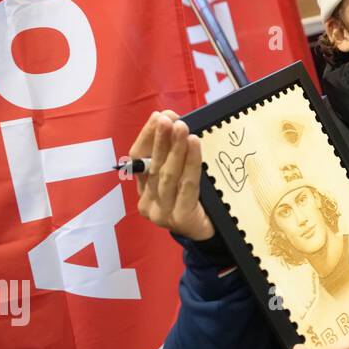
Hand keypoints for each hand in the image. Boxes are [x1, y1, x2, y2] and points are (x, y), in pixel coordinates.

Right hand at [131, 110, 213, 241]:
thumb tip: (175, 121)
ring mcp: (162, 213)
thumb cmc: (196, 201)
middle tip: (167, 118)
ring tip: (182, 128)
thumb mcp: (181, 176)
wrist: (210, 233)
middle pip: (152, 166)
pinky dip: (191, 163)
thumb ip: (176, 154)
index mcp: (143, 190)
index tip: (158, 116)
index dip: (147, 136)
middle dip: (160, 139)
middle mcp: (147, 202)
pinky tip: (195, 145)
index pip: (138, 159)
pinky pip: (186, 186)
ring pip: (168, 175)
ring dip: (175, 148)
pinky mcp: (180, 218)